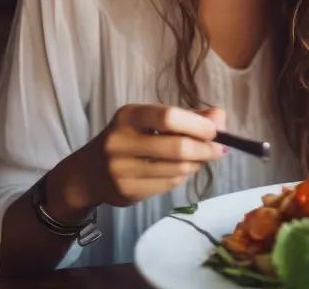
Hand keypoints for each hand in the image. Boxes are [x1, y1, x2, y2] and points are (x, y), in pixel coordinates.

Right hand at [47, 104, 225, 218]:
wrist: (87, 174)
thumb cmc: (127, 140)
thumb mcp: (149, 121)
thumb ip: (186, 117)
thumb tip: (221, 117)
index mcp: (128, 116)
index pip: (168, 117)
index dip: (197, 124)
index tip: (216, 130)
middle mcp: (120, 142)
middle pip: (177, 147)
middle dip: (205, 148)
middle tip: (220, 149)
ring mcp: (121, 170)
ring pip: (177, 169)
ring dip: (197, 164)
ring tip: (200, 158)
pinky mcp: (127, 191)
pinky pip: (169, 184)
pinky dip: (182, 177)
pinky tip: (180, 170)